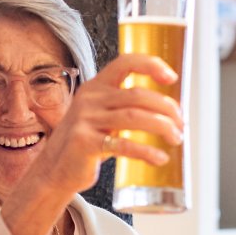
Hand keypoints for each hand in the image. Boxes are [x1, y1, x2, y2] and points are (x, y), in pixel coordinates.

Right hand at [0, 54, 181, 234]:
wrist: (54, 171)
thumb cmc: (85, 144)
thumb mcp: (101, 117)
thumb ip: (125, 108)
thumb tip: (169, 111)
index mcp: (95, 88)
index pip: (125, 63)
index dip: (151, 65)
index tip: (171, 77)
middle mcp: (90, 99)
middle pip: (138, 95)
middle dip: (166, 109)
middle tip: (181, 124)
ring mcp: (85, 121)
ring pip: (135, 117)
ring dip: (162, 127)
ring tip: (176, 139)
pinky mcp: (85, 144)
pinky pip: (123, 145)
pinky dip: (147, 152)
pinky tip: (160, 158)